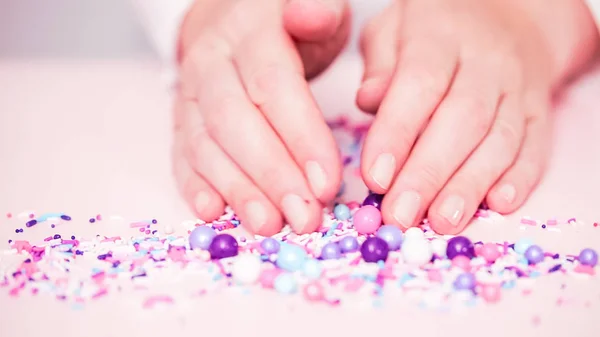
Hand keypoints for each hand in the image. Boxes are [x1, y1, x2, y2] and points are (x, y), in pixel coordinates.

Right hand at [172, 0, 349, 235]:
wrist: (229, 22)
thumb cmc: (284, 27)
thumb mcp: (313, 10)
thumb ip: (318, 14)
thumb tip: (311, 15)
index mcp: (249, 34)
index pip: (273, 87)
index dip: (301, 137)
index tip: (328, 183)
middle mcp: (211, 65)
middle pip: (236, 123)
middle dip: (272, 175)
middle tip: (305, 217)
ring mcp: (190, 96)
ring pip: (207, 146)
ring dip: (237, 190)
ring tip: (268, 226)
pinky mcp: (180, 123)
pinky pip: (181, 156)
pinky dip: (194, 187)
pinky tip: (213, 214)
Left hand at [356, 0, 598, 233]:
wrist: (509, 18)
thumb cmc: (436, 31)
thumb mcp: (394, 29)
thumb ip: (380, 65)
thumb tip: (368, 101)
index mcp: (441, 34)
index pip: (419, 84)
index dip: (397, 133)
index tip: (374, 178)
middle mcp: (486, 61)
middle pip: (462, 119)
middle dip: (428, 173)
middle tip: (400, 215)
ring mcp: (519, 88)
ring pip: (500, 139)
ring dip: (470, 185)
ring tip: (442, 222)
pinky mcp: (541, 113)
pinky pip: (536, 146)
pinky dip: (520, 179)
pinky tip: (498, 205)